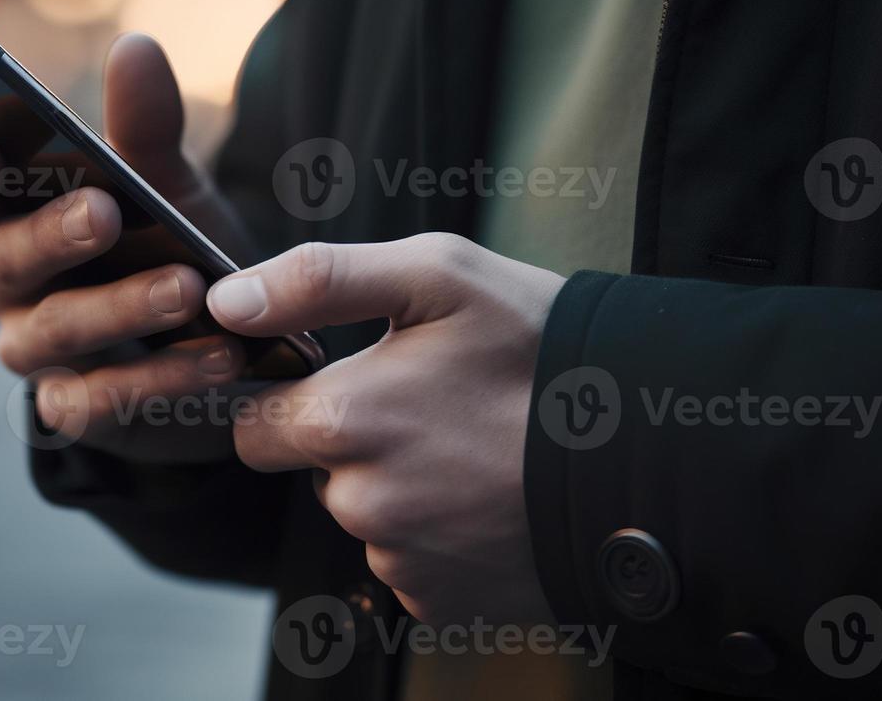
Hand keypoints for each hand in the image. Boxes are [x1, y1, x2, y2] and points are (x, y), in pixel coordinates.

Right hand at [0, 32, 254, 462]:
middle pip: (3, 262)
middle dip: (51, 234)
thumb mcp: (166, 181)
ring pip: (55, 332)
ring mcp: (36, 352)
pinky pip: (102, 400)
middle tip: (106, 210)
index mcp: (7, 213)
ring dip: (120, 308)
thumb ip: (146, 125)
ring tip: (187, 286)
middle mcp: (5, 284)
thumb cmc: (165, 241)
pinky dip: (160, 377)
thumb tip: (135, 47)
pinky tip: (216, 355)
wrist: (220, 337)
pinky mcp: (78, 409)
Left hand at [207, 234, 566, 625]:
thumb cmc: (545, 351)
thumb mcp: (439, 275)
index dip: (295, 397)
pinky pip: (412, 567)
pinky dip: (440, 536)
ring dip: (401, 489)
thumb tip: (227, 303)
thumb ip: (318, 280)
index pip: (254, 425)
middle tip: (430, 407)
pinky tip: (489, 498)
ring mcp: (405, 563)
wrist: (654, 452)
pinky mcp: (445, 605)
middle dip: (349, 443)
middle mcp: (362, 505)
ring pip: (366, 520)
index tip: (351, 378)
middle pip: (314, 474)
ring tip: (475, 449)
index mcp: (345, 420)